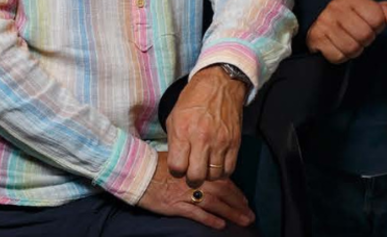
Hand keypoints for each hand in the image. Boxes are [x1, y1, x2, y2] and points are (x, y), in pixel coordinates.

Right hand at [137, 152, 254, 229]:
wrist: (136, 172)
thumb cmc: (156, 165)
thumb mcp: (179, 160)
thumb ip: (194, 168)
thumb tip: (209, 174)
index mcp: (196, 169)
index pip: (221, 179)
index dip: (235, 191)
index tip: (244, 200)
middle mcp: (194, 180)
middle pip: (223, 192)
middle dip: (238, 204)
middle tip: (250, 215)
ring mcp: (186, 194)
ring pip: (214, 204)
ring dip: (231, 213)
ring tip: (243, 221)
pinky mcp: (176, 206)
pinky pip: (197, 213)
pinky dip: (210, 220)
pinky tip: (220, 226)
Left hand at [166, 65, 246, 186]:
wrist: (220, 84)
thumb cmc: (194, 99)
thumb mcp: (174, 116)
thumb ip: (174, 141)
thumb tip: (177, 162)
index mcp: (183, 131)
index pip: (177, 168)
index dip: (176, 171)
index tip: (178, 166)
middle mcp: (202, 138)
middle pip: (196, 177)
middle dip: (191, 179)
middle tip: (191, 172)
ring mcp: (220, 142)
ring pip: (214, 176)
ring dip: (207, 175)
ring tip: (204, 167)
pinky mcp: (235, 142)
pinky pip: (229, 169)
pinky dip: (222, 172)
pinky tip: (216, 164)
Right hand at [306, 0, 386, 63]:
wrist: (319, 21)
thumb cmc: (350, 17)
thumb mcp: (368, 9)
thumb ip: (384, 11)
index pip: (377, 18)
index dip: (378, 26)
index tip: (371, 25)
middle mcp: (336, 7)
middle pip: (365, 35)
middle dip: (366, 40)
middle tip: (360, 36)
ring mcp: (324, 22)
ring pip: (352, 48)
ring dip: (354, 50)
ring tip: (349, 41)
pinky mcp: (315, 38)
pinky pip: (338, 56)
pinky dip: (341, 56)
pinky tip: (338, 47)